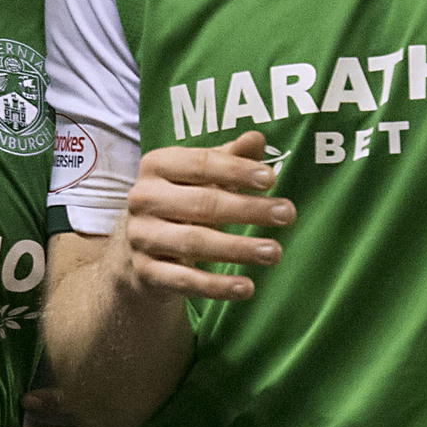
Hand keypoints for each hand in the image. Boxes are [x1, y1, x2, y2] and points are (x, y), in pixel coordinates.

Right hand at [119, 131, 292, 303]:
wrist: (138, 248)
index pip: (200, 164)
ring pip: (195, 243)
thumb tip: (256, 139)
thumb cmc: (181, 201)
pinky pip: (185, 280)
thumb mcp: (201, 176)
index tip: (271, 179)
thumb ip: (229, 158)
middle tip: (288, 214)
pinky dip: (216, 286)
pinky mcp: (146, 272)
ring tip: (274, 252)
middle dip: (249, 210)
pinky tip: (246, 287)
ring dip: (238, 249)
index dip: (236, 171)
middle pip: (202, 204)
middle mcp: (143, 199)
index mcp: (156, 166)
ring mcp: (141, 237)